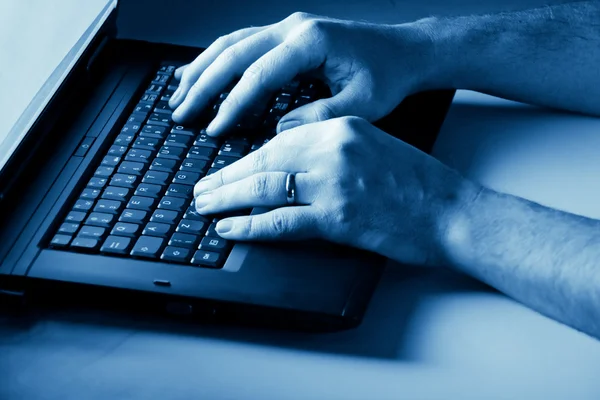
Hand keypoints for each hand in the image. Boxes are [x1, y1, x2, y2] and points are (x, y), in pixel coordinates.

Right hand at [169, 12, 440, 135]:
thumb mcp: (362, 103)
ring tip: (179, 94)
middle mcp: (294, 28)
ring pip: (232, 44)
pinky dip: (217, 58)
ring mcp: (288, 27)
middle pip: (234, 54)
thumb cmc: (387, 75)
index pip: (259, 75)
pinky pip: (243, 43)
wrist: (404, 51)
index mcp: (311, 42)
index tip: (214, 128)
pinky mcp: (287, 34)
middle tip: (182, 113)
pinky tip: (199, 70)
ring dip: (202, 69)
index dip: (233, 104)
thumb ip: (320, 117)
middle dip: (204, 85)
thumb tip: (279, 131)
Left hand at [192, 117, 478, 266]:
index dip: (245, 157)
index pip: (278, 139)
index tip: (226, 168)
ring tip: (205, 207)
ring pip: (266, 188)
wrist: (454, 211)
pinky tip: (230, 229)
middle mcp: (334, 148)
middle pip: (265, 161)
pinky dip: (251, 227)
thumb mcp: (372, 148)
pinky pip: (283, 221)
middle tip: (202, 189)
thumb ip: (329, 152)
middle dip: (227, 177)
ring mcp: (335, 183)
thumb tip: (284, 167)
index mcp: (342, 126)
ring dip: (229, 199)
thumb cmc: (418, 184)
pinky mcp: (339, 217)